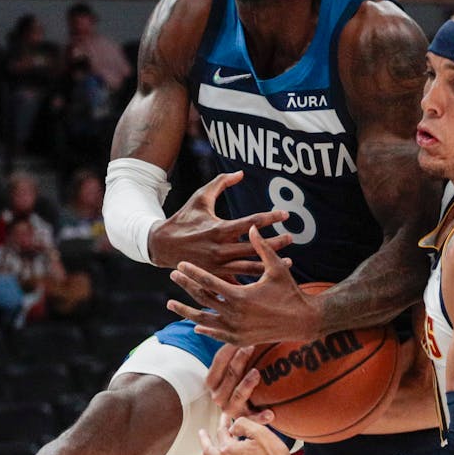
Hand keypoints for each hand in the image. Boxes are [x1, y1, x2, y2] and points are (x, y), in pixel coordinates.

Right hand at [147, 171, 290, 276]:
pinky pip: (238, 281)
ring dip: (270, 264)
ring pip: (250, 267)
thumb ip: (221, 183)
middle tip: (291, 237)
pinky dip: (253, 282)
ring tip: (289, 261)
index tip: (285, 214)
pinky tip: (268, 280)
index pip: (251, 223)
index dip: (270, 217)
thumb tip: (241, 172)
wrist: (162, 245)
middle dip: (276, 243)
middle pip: (255, 247)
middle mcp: (220, 249)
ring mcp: (218, 265)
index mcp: (219, 229)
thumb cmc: (184, 218)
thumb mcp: (200, 198)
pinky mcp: (215, 276)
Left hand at [169, 226, 320, 344]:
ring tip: (171, 303)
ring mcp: (235, 330)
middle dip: (186, 285)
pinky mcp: (240, 340)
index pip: (209, 281)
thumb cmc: (291, 292)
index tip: (180, 264)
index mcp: (240, 296)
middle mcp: (234, 315)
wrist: (303, 322)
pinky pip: (216, 334)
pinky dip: (205, 329)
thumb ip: (262, 248)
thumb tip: (252, 226)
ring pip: (203, 319)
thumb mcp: (277, 269)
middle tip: (173, 275)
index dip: (193, 272)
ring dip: (186, 311)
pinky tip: (195, 324)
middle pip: (202, 298)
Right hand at [204, 344, 275, 424]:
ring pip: (238, 395)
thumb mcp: (233, 368)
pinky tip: (271, 413)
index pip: (220, 360)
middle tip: (251, 347)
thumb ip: (235, 351)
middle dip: (239, 360)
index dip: (231, 347)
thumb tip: (246, 328)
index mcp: (212, 381)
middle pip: (229, 375)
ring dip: (246, 384)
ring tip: (257, 373)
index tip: (243, 337)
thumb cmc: (238, 381)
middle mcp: (217, 395)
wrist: (244, 410)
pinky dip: (260, 417)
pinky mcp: (243, 419)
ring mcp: (230, 409)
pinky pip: (252, 419)